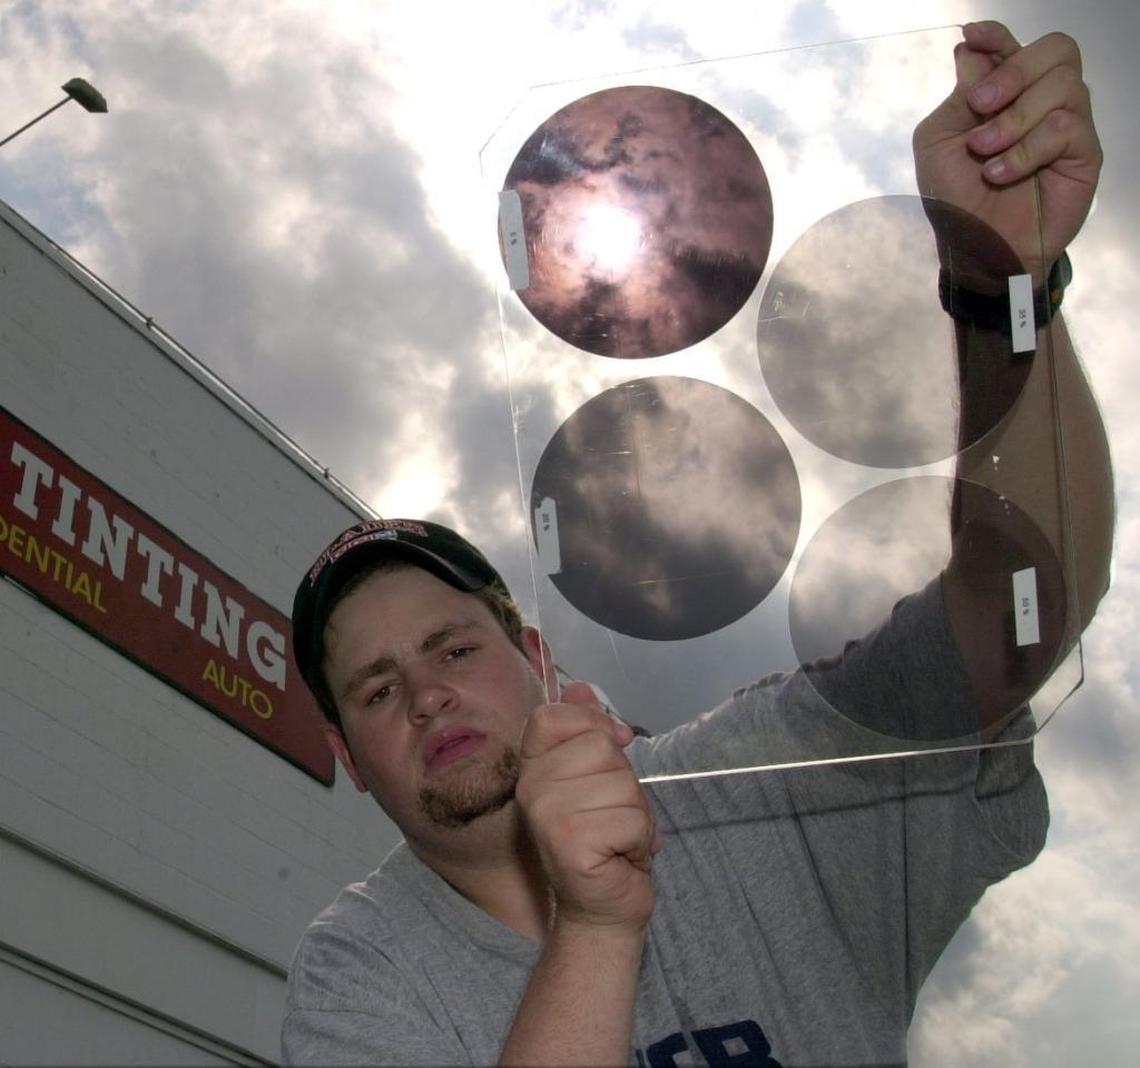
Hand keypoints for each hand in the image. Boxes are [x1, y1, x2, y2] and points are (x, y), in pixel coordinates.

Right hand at [516, 681, 659, 932]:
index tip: (610, 751)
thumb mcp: (596, 777)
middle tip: (611, 813)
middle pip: (600, 746)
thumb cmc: (603, 840)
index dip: (592, 725)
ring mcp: (548, 817)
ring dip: (635, 813)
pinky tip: (620, 856)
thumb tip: (579, 688)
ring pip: (622, 784)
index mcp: (533, 768)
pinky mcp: (571, 845)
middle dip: (623, 781)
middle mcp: (532, 789)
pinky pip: (631, 818)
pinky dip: (639, 839)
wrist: (603, 906)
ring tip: (616, 836)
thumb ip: (587, 732)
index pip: (554, 716)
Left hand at [913, 21, 1101, 279]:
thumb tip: (971, 48)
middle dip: (1013, 71)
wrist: (975, 249)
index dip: (997, 34)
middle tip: (979, 106)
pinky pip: (1067, 127)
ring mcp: (1066, 126)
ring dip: (1015, 119)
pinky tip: (1002, 174)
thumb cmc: (955, 199)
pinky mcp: (1084, 154)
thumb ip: (959, 96)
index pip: (1012, 46)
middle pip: (1055, 50)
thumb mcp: (938, 143)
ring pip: (1064, 84)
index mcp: (1002, 94)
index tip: (975, 35)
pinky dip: (1027, 149)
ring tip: (986, 153)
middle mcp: (1039, 103)